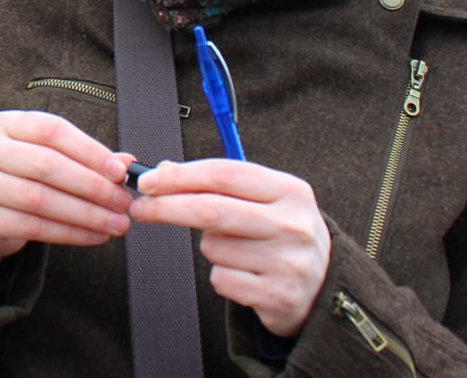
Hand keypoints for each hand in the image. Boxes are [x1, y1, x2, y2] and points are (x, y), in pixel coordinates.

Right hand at [0, 111, 132, 287]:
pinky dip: (69, 233)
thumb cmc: (24, 178)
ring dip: (85, 213)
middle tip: (122, 202)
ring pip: (40, 199)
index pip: (52, 130)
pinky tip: (94, 236)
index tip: (120, 170)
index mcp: (7, 124)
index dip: (89, 149)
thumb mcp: (50, 158)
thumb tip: (127, 163)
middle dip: (91, 185)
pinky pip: (33, 226)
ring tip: (115, 223)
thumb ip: (86, 158)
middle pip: (46, 164)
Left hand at [128, 160, 330, 336]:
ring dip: (209, 247)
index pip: (223, 174)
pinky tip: (245, 274)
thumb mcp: (265, 200)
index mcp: (289, 191)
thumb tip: (165, 171)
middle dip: (167, 207)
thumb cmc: (283, 235)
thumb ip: (220, 184)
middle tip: (141, 208)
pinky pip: (222, 279)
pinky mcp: (278, 296)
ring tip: (237, 250)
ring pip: (213, 248)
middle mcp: (293, 225)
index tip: (148, 181)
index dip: (179, 176)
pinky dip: (222, 275)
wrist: (324, 286)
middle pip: (212, 210)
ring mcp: (288, 262)